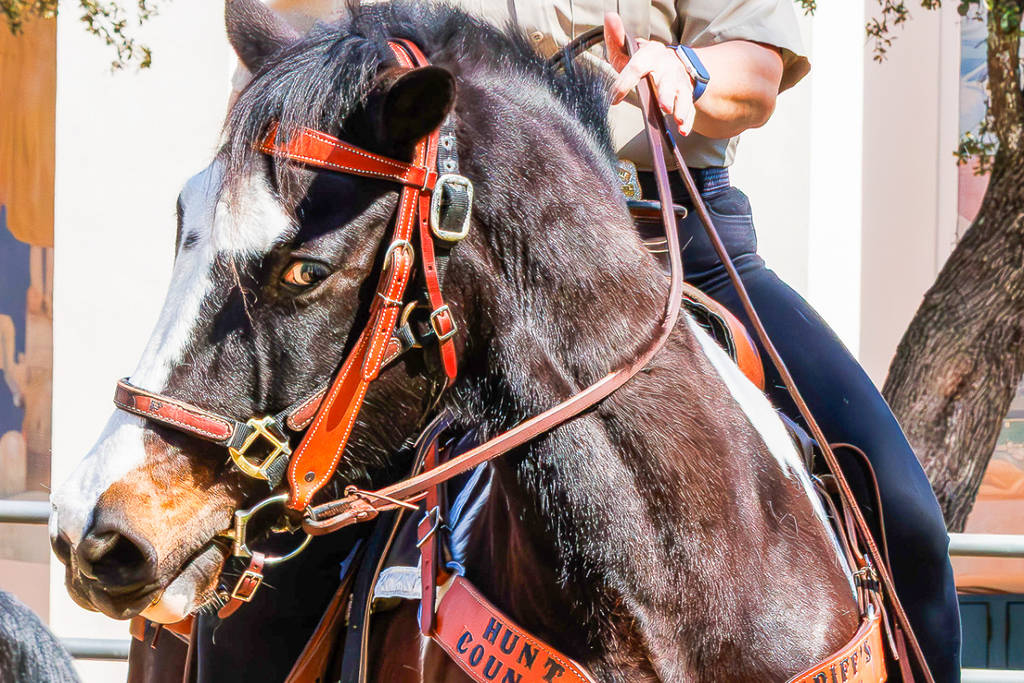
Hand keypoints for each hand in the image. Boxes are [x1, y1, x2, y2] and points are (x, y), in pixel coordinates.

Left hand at [604, 12, 694, 135]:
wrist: (669, 64)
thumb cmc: (643, 61)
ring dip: (680, 107)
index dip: (626, 81)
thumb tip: (609, 17)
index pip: (638, 66)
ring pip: (682, 94)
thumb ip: (617, 37)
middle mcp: (667, 66)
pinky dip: (688, 119)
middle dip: (666, 93)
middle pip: (667, 80)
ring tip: (677, 118)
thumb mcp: (628, 50)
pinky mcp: (686, 94)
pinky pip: (689, 107)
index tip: (615, 97)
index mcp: (651, 53)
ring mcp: (679, 81)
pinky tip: (683, 129)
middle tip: (663, 106)